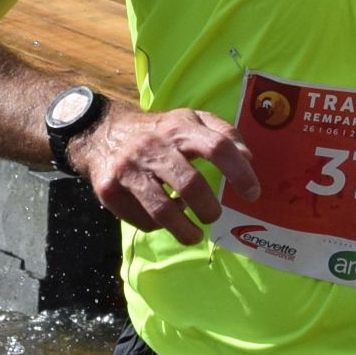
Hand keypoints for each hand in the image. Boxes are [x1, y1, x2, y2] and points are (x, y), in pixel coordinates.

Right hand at [73, 105, 260, 245]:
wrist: (102, 132)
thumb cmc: (159, 132)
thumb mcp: (190, 120)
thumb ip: (223, 134)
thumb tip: (248, 158)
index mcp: (179, 127)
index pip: (217, 147)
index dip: (239, 172)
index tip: (252, 193)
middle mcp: (153, 146)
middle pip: (190, 184)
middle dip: (209, 209)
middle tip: (213, 216)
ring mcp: (128, 169)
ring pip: (163, 210)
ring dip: (185, 230)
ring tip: (194, 234)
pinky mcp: (109, 189)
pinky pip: (141, 219)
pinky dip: (158, 226)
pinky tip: (163, 219)